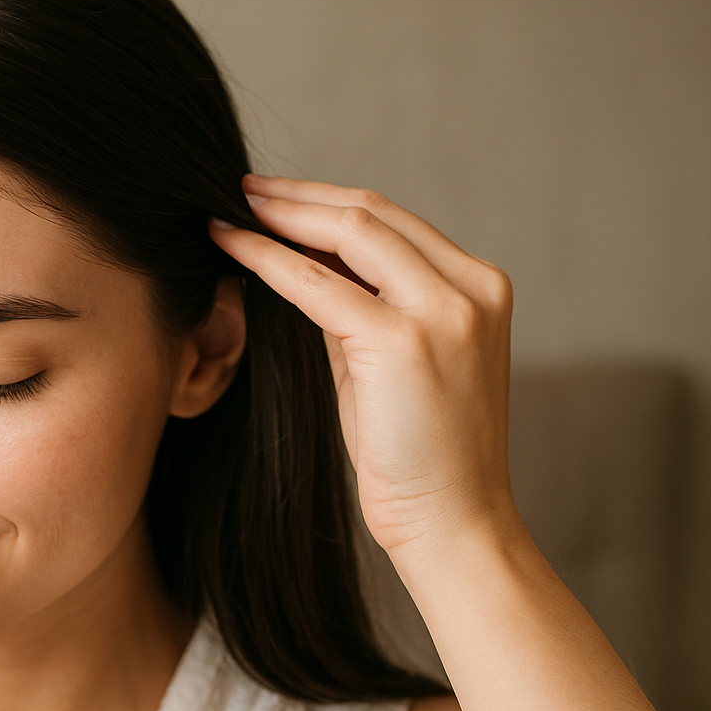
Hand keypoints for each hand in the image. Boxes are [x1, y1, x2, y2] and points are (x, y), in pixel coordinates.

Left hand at [211, 175, 517, 560]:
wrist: (452, 521)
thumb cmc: (416, 453)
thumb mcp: (392, 364)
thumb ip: (361, 310)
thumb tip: (304, 266)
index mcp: (479, 288)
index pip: (394, 222)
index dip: (327, 203)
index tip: (277, 198)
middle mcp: (472, 288)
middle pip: (373, 212)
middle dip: (300, 196)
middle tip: (244, 189)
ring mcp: (444, 311)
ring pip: (350, 231)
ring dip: (282, 214)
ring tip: (231, 208)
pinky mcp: (403, 341)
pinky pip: (316, 283)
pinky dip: (267, 259)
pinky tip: (230, 247)